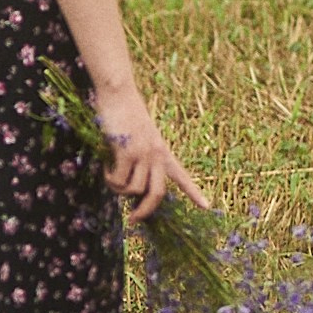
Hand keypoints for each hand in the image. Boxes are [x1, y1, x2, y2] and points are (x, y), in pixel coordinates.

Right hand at [92, 84, 210, 223]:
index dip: (194, 192)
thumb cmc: (124, 113)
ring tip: (111, 180)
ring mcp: (143, 153)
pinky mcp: (127, 151)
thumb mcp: (138, 137)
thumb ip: (138, 158)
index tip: (206, 206)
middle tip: (133, 220)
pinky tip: (106, 170)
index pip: (182, 175)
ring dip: (120, 191)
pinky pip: (120, 180)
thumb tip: (129, 184)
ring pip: (136, 190)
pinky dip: (111, 180)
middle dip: (146, 211)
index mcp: (163, 151)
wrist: (119, 92)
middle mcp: (157, 154)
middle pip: (158, 193)